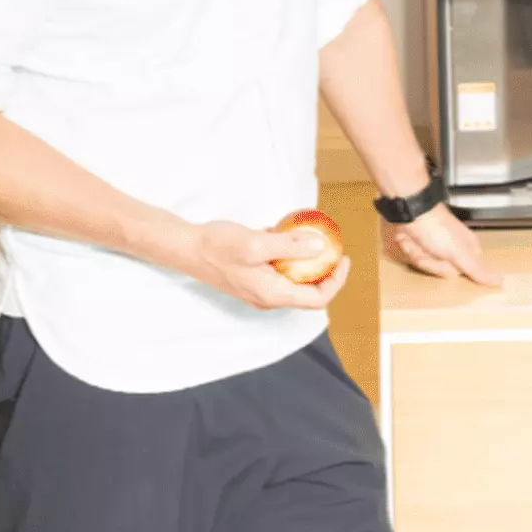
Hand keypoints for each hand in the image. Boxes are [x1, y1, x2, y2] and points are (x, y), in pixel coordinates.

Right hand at [170, 219, 351, 311]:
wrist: (187, 248)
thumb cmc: (219, 246)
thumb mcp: (257, 243)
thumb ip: (290, 246)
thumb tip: (321, 246)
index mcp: (273, 294)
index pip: (317, 299)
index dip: (336, 281)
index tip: (344, 258)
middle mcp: (268, 297)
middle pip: (308, 291)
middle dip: (324, 269)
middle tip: (331, 244)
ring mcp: (259, 289)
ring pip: (293, 279)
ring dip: (304, 259)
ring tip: (308, 235)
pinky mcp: (252, 278)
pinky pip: (278, 270)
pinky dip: (286, 254)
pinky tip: (281, 232)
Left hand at [384, 203, 502, 286]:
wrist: (409, 211)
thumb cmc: (435, 225)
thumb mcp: (459, 252)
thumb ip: (477, 269)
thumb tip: (499, 281)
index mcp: (466, 247)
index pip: (460, 273)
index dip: (448, 270)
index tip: (446, 262)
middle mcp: (451, 247)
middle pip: (441, 271)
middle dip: (431, 262)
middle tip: (430, 250)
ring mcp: (434, 245)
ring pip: (426, 265)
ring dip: (419, 255)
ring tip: (418, 242)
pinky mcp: (419, 242)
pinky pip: (413, 257)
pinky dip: (409, 249)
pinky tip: (409, 240)